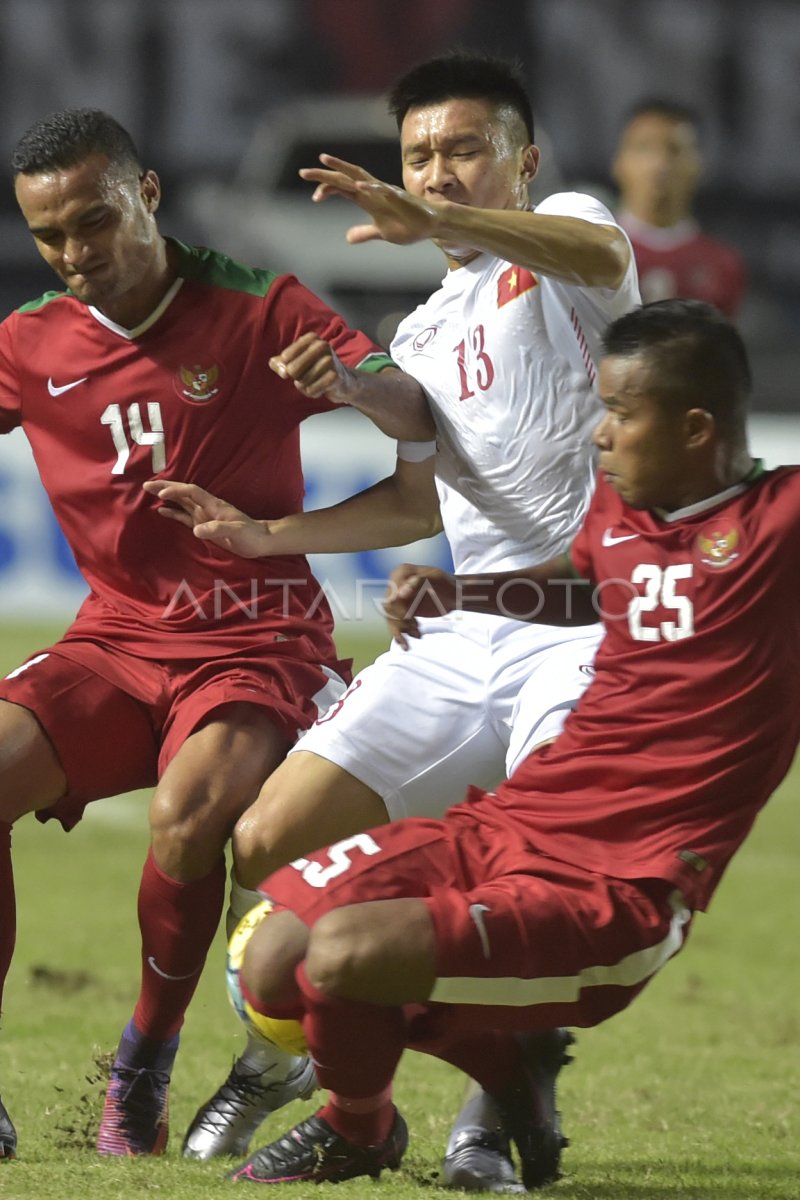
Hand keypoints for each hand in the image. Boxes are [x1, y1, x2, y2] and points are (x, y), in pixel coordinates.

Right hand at [142, 480, 271, 557]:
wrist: (260, 541)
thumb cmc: (251, 536)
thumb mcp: (237, 532)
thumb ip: (218, 529)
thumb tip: (197, 530)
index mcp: (214, 505)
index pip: (192, 492)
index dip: (177, 490)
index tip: (162, 493)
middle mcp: (206, 507)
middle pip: (183, 493)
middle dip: (166, 487)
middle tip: (147, 484)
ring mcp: (204, 516)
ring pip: (182, 502)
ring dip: (167, 496)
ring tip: (149, 492)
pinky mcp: (203, 526)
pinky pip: (184, 517)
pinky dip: (173, 513)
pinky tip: (161, 511)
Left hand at [269, 331, 355, 403]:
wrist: (343, 380)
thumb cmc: (315, 369)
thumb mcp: (294, 362)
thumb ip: (278, 363)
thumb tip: (281, 370)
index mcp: (311, 338)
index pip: (285, 357)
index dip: (285, 368)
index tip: (294, 369)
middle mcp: (321, 345)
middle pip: (292, 370)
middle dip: (296, 378)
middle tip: (306, 376)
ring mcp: (330, 360)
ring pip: (301, 382)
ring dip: (305, 387)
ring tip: (315, 382)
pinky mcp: (334, 376)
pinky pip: (311, 390)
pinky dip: (312, 393)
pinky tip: (321, 389)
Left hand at [300, 154, 440, 245]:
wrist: (430, 224)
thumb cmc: (408, 225)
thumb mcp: (381, 232)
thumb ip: (365, 232)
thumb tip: (348, 237)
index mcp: (367, 198)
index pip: (342, 188)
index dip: (327, 189)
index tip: (313, 196)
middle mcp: (372, 191)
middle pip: (344, 178)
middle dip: (324, 174)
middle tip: (303, 172)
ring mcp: (384, 192)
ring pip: (359, 176)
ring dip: (341, 169)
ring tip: (324, 162)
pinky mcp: (397, 197)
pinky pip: (381, 190)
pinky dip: (369, 187)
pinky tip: (357, 185)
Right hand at [383, 563, 458, 647]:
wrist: (455, 595)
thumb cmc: (447, 583)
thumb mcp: (435, 579)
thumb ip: (417, 583)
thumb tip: (399, 594)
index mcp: (402, 573)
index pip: (392, 595)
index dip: (398, 609)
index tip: (408, 618)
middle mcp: (397, 584)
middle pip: (389, 608)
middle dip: (401, 621)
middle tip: (416, 629)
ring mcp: (400, 598)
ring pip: (391, 618)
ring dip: (402, 630)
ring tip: (418, 634)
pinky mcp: (404, 610)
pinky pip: (397, 623)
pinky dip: (404, 633)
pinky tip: (417, 635)